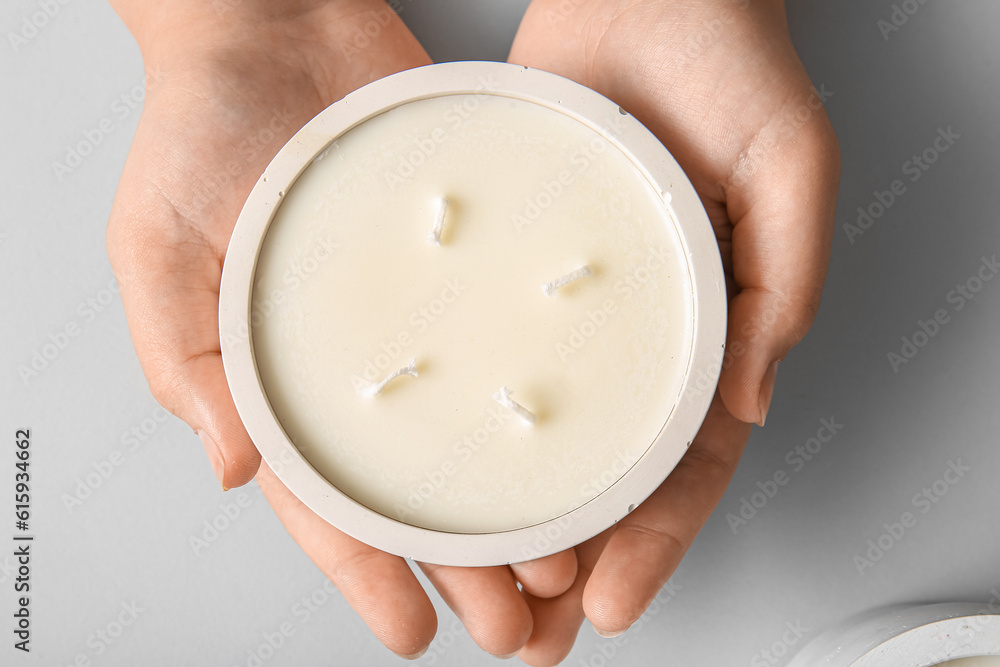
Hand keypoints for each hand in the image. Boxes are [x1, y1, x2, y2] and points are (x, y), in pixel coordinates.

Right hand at [108, 0, 583, 658]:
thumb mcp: (159, 247)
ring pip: (480, 434)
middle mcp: (365, 362)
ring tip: (565, 564)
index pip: (328, 500)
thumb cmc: (201, 126)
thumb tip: (234, 470)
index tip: (414, 633)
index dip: (369, 574)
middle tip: (517, 625)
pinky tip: (588, 444)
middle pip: (421, 488)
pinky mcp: (475, 262)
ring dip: (520, 506)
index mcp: (282, 378)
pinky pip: (515, 343)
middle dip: (464, 565)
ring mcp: (427, 317)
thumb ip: (185, 363)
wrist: (277, 19)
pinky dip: (547, 401)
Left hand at [505, 0, 840, 662]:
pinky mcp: (512, 266)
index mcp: (710, 326)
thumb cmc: (731, 63)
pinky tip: (444, 466)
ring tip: (484, 586)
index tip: (612, 601)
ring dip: (520, 513)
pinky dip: (472, 418)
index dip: (655, 538)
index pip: (685, 460)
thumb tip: (753, 398)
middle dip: (578, 555)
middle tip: (534, 631)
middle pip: (608, 469)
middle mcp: (636, 331)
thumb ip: (788, 278)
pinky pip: (490, 352)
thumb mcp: (790, 167)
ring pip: (544, 432)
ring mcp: (569, 307)